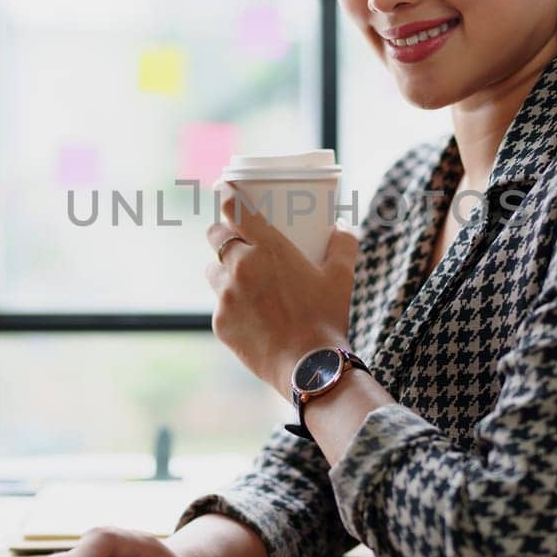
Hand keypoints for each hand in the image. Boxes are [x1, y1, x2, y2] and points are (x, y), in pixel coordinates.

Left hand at [205, 184, 360, 392]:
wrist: (310, 367)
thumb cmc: (327, 317)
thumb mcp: (342, 276)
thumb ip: (344, 243)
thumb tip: (343, 226)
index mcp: (267, 248)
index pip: (234, 208)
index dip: (226, 195)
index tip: (225, 189)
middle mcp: (240, 267)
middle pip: (215, 236)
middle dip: (222, 232)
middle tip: (237, 238)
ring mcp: (226, 296)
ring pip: (212, 271)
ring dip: (223, 269)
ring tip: (241, 279)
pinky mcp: (220, 323)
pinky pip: (219, 305)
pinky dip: (230, 304)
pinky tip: (250, 314)